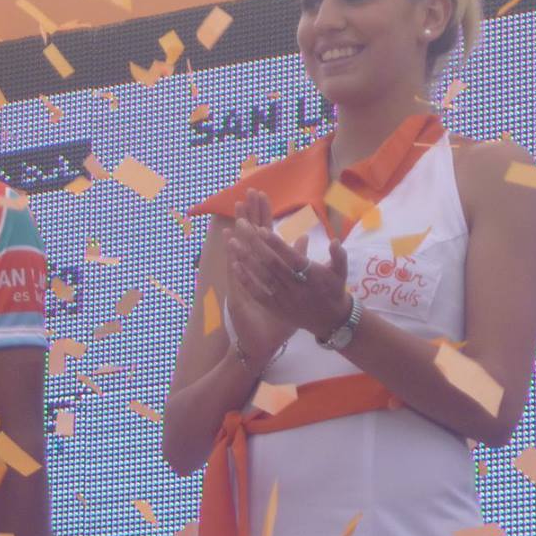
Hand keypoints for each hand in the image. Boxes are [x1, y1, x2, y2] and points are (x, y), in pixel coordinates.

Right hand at [211, 192, 290, 368]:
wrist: (260, 345)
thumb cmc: (279, 318)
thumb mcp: (295, 288)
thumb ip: (300, 261)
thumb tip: (305, 239)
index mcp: (267, 267)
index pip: (265, 234)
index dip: (263, 214)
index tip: (262, 194)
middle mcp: (252, 270)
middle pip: (251, 236)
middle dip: (251, 213)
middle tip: (250, 191)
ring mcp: (243, 280)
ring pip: (242, 248)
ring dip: (240, 227)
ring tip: (238, 206)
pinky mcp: (236, 294)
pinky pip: (236, 271)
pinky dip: (233, 254)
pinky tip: (230, 239)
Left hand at [223, 197, 351, 343]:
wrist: (331, 321)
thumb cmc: (334, 291)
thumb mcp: (341, 272)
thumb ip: (338, 256)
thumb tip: (335, 241)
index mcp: (311, 275)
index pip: (291, 257)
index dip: (276, 244)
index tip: (261, 229)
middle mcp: (295, 286)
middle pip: (272, 263)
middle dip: (255, 243)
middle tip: (241, 225)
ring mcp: (283, 298)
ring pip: (262, 276)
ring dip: (246, 259)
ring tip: (232, 242)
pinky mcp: (275, 308)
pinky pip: (258, 293)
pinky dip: (246, 281)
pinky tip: (234, 266)